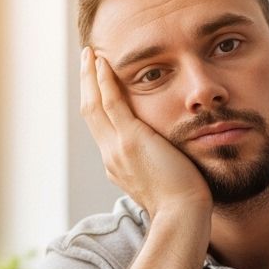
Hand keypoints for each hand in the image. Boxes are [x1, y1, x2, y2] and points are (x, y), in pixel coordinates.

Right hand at [80, 47, 212, 218]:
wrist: (181, 215)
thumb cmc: (182, 204)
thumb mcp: (164, 182)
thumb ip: (160, 167)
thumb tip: (170, 160)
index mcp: (118, 165)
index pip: (101, 128)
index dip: (97, 103)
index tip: (97, 86)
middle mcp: (111, 155)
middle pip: (90, 113)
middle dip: (86, 85)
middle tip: (86, 61)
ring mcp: (116, 147)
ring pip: (94, 104)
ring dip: (90, 76)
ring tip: (90, 54)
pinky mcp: (130, 140)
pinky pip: (111, 103)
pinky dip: (104, 81)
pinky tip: (102, 63)